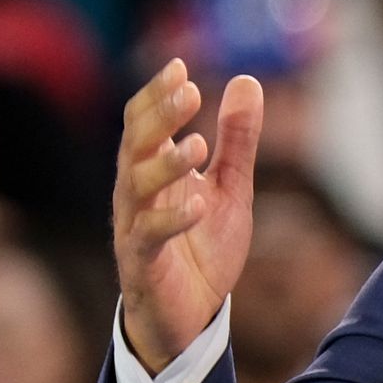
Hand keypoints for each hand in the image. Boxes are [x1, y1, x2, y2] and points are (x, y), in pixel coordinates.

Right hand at [113, 59, 262, 373]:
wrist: (190, 316)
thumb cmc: (202, 247)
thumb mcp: (231, 187)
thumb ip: (237, 139)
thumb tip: (247, 80)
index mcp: (153, 171)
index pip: (145, 123)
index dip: (158, 95)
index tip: (180, 66)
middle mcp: (137, 193)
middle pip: (136, 145)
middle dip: (160, 117)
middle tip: (188, 90)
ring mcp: (136, 227)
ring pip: (137, 187)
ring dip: (166, 163)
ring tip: (197, 143)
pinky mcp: (143, 262)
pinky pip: (150, 236)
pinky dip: (172, 218)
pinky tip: (197, 202)